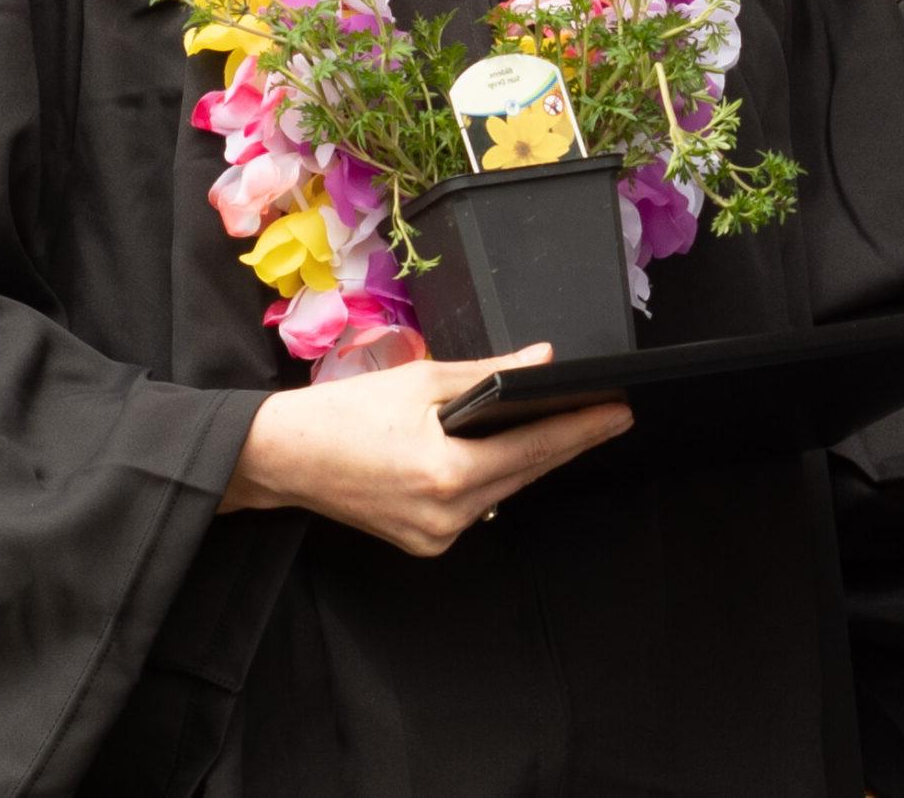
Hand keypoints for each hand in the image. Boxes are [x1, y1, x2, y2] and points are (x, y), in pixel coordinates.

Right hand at [220, 344, 633, 556]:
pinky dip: (495, 479)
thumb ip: (490, 374)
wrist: (281, 457)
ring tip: (571, 426)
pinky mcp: (422, 543)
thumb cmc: (345, 412)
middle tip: (610, 413)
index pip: (535, 449)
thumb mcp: (421, 380)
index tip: (622, 412)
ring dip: (531, 460)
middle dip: (566, 441)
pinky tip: (513, 453)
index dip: (583, 429)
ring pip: (503, 492)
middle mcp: (446, 516)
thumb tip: (544, 361)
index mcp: (448, 474)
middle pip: (524, 473)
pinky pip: (476, 507)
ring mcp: (434, 537)